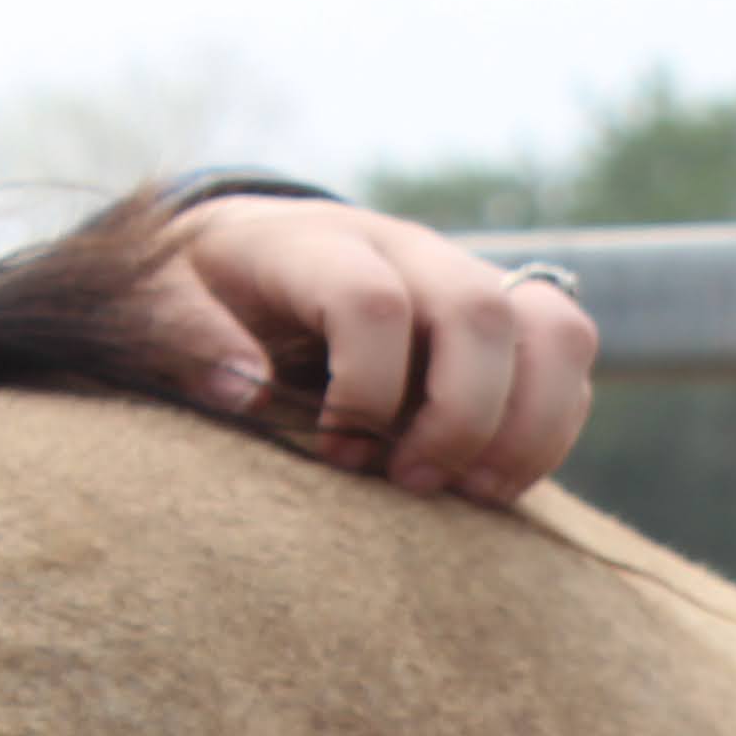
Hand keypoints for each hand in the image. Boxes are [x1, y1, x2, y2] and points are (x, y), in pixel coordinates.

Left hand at [135, 198, 600, 506]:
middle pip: (481, 314)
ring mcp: (468, 278)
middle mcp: (409, 248)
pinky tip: (488, 479)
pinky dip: (548, 434)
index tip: (333, 451)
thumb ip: (189, 337)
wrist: (255, 255)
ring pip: (557, 332)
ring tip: (471, 493)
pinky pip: (571, 366)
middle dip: (460, 419)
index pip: (375, 302)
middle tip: (411, 482)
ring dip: (528, 429)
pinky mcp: (508, 320)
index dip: (365, 392)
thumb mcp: (165, 303)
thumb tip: (242, 388)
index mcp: (319, 243)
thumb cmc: (209, 295)